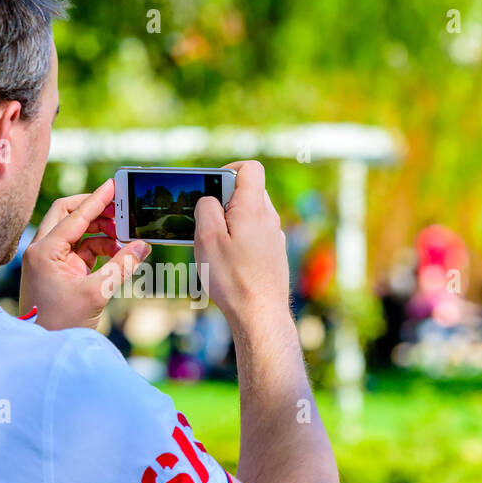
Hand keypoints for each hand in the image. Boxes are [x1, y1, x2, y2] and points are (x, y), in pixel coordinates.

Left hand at [20, 178, 149, 330]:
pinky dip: (99, 250)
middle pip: (68, 216)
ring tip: (125, 240)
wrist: (45, 349)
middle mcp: (42, 251)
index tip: (115, 185)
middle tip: (121, 210)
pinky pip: (80, 252)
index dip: (97, 200)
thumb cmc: (62, 324)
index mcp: (44, 251)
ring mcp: (49, 262)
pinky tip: (118, 255)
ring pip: (76, 235)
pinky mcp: (58, 274)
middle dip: (95, 212)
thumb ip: (121, 266)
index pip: (73, 216)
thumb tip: (143, 245)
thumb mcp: (96, 293)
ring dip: (101, 234)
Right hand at [193, 161, 291, 330]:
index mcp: (253, 208)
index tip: (212, 186)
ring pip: (252, 215)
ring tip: (216, 245)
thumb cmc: (232, 278)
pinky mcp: (275, 254)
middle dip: (226, 199)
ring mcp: (275, 237)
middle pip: (250, 191)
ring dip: (233, 221)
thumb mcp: (207, 238)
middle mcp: (269, 218)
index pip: (250, 168)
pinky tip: (229, 260)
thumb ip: (206, 209)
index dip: (229, 170)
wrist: (260, 314)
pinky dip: (242, 238)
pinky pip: (257, 235)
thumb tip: (209, 200)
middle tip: (207, 221)